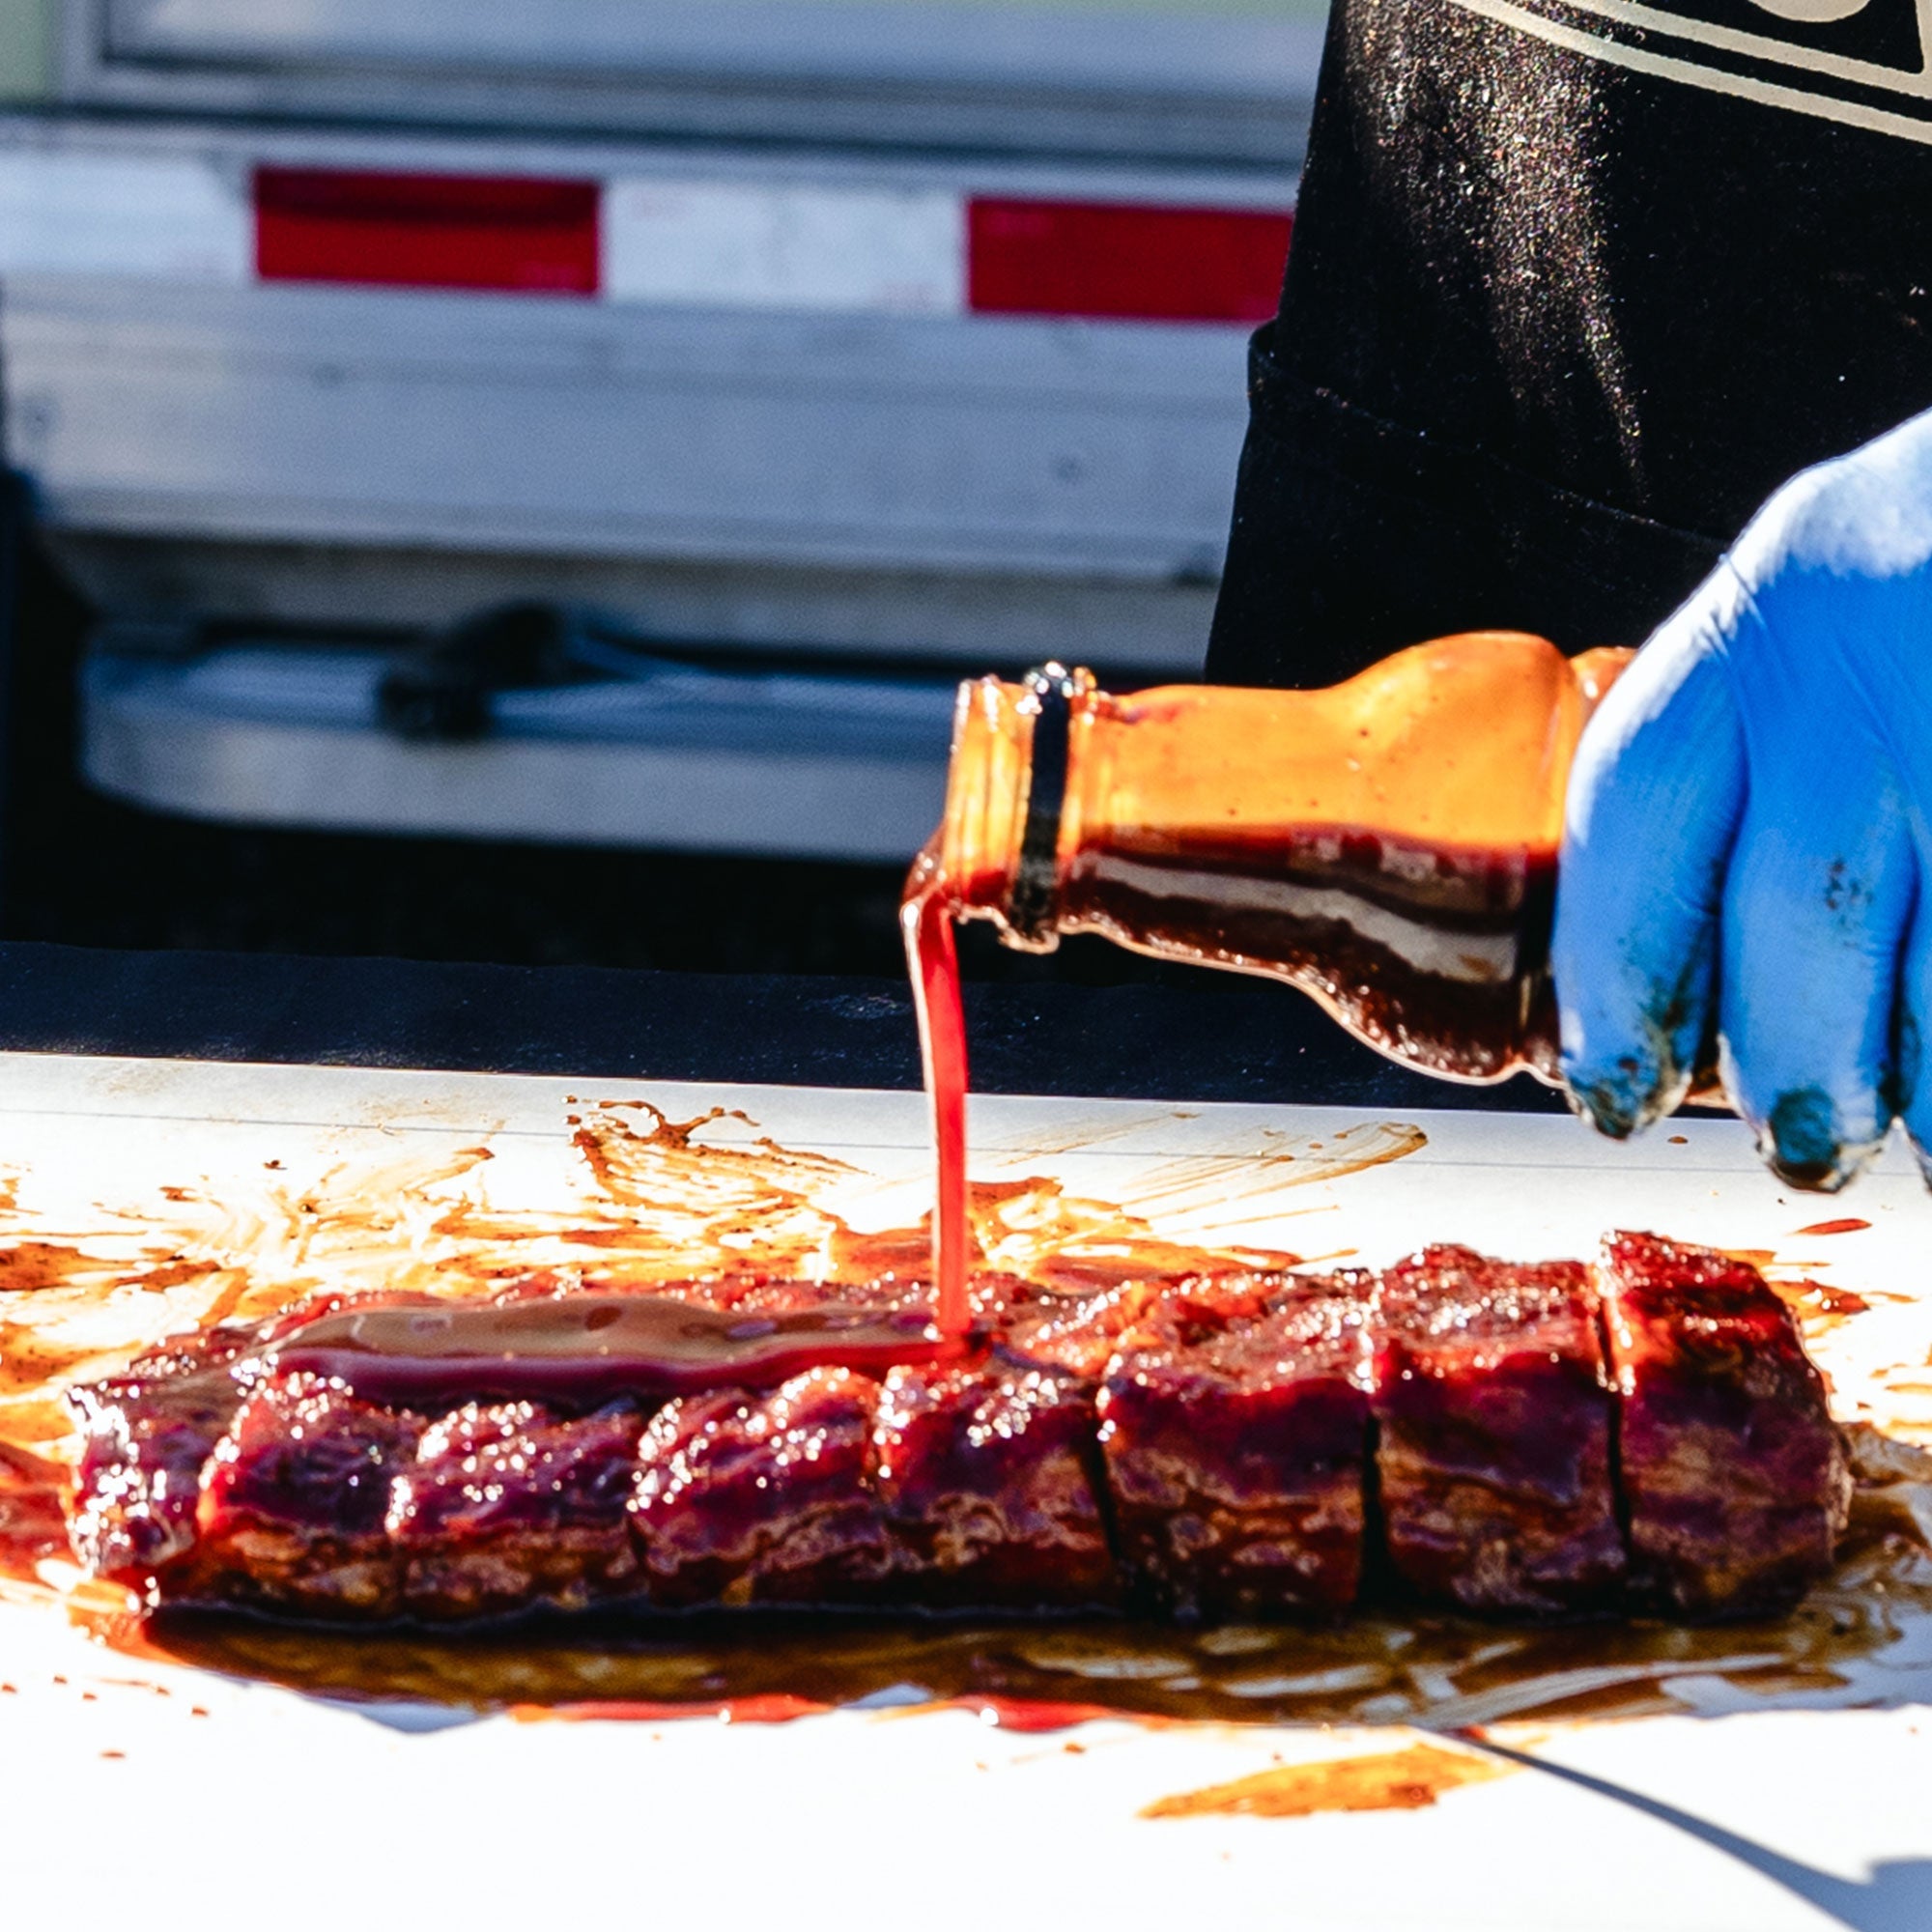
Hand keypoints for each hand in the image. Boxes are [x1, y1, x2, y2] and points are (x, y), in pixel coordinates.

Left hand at [1552, 406, 1931, 1188]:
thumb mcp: (1831, 607)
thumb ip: (1758, 748)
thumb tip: (1694, 965)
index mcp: (1768, 617)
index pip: (1634, 814)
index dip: (1613, 974)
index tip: (1610, 1083)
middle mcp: (1876, 665)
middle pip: (1798, 915)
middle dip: (1787, 1061)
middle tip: (1796, 1143)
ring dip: (1920, 1080)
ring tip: (1915, 1133)